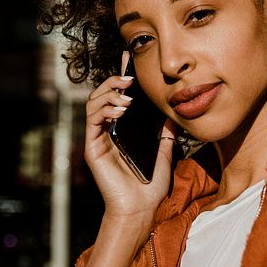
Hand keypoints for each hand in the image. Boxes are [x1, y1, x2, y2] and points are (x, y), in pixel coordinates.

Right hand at [83, 52, 176, 222]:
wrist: (141, 209)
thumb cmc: (149, 185)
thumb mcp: (164, 152)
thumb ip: (166, 132)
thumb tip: (174, 111)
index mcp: (122, 128)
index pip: (118, 95)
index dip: (121, 75)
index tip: (128, 57)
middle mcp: (107, 130)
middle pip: (102, 94)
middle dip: (114, 81)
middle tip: (129, 77)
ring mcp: (98, 138)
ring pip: (93, 103)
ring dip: (109, 93)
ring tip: (126, 94)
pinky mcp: (92, 148)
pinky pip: (92, 121)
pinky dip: (104, 110)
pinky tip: (120, 110)